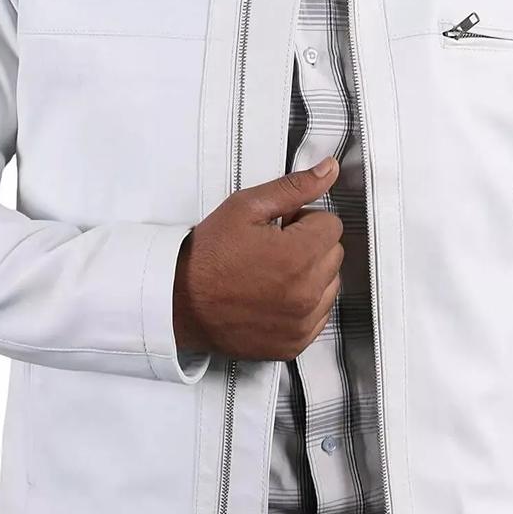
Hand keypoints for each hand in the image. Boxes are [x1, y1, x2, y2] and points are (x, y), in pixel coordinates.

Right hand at [172, 157, 343, 360]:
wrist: (179, 302)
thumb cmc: (207, 256)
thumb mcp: (246, 207)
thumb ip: (293, 187)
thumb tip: (328, 170)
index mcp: (299, 255)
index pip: (331, 225)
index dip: (304, 220)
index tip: (280, 228)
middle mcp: (306, 293)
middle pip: (334, 255)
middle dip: (309, 246)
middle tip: (272, 249)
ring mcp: (302, 322)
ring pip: (330, 286)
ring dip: (310, 276)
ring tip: (272, 274)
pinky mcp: (295, 343)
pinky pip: (319, 316)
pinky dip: (303, 305)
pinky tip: (273, 297)